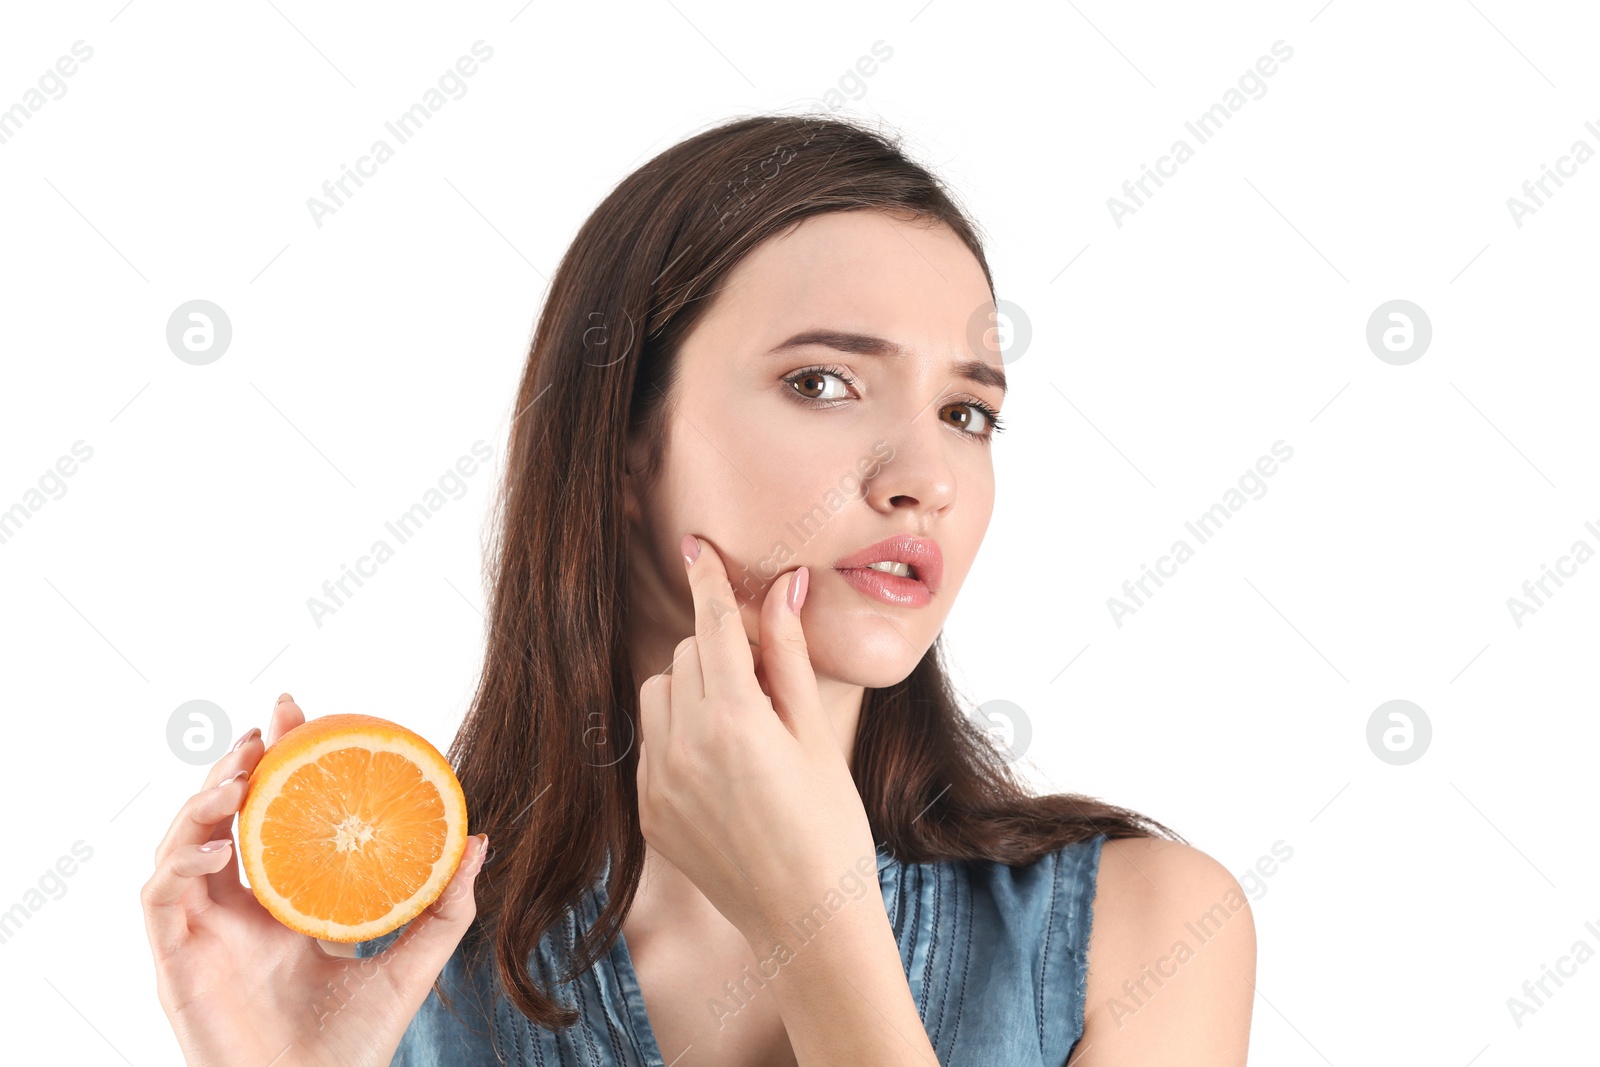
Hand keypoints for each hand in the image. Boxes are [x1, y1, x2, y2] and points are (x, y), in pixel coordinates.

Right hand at [141, 694, 487, 1066]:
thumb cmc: (355, 1046)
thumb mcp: (411, 965)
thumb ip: (444, 907)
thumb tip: (480, 841)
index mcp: (285, 903)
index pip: (272, 815)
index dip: (276, 762)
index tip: (300, 713)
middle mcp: (237, 910)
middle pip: (221, 817)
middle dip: (235, 764)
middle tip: (266, 725)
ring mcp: (201, 933)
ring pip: (181, 844)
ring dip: (203, 801)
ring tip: (241, 774)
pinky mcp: (175, 961)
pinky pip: (160, 897)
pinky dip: (180, 861)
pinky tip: (219, 846)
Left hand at [635, 535, 879, 947]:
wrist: (806, 922)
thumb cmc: (830, 828)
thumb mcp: (817, 736)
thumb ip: (790, 657)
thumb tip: (786, 587)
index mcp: (735, 720)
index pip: (713, 626)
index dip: (709, 582)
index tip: (697, 546)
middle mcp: (685, 746)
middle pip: (687, 654)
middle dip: (721, 652)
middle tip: (768, 686)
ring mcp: (660, 782)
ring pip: (659, 693)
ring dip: (693, 689)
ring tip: (742, 727)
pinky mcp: (648, 811)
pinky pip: (651, 742)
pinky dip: (679, 733)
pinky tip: (724, 767)